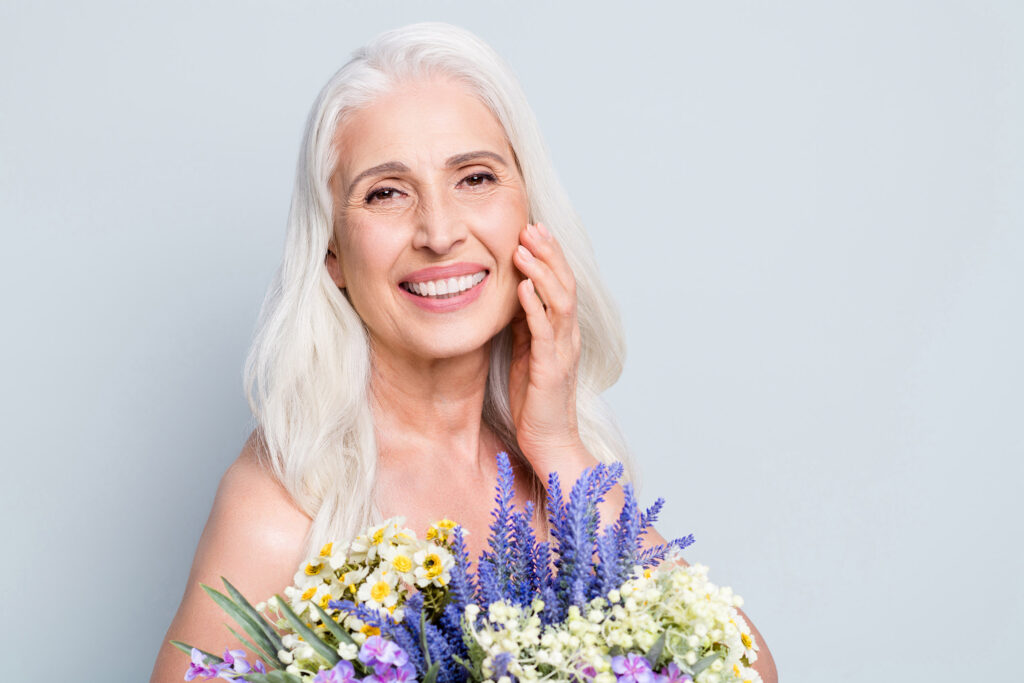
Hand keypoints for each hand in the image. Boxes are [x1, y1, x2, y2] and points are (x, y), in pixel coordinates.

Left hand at [508, 222, 583, 472]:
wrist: (548, 442)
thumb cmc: (535, 401)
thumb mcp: (526, 353)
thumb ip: (525, 325)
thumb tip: (515, 294)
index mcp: (563, 332)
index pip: (561, 284)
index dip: (550, 256)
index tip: (533, 229)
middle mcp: (568, 337)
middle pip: (565, 284)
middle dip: (549, 254)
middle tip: (531, 227)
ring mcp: (563, 352)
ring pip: (560, 301)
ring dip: (542, 272)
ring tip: (524, 248)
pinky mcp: (550, 369)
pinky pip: (544, 331)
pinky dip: (535, 306)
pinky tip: (524, 286)